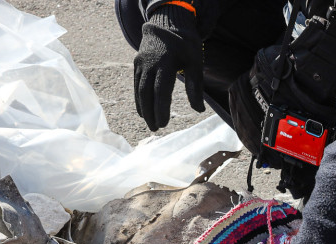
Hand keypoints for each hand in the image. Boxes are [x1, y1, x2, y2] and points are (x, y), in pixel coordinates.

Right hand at [134, 6, 204, 130]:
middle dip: (150, 113)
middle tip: (155, 129)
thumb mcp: (195, 61)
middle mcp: (150, 62)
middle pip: (146, 92)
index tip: (164, 123)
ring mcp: (141, 62)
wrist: (168, 21)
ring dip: (143, 109)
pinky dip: (138, 99)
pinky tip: (143, 111)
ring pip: (139, 90)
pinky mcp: (137, 63)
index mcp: (166, 62)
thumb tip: (199, 110)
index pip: (161, 90)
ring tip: (150, 124)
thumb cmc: (185, 44)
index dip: (161, 108)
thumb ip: (195, 85)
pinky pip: (136, 84)